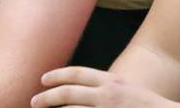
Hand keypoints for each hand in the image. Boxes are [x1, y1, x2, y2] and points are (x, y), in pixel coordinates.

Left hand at [30, 67, 172, 107]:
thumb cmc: (146, 105)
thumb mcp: (125, 89)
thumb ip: (104, 87)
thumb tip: (81, 90)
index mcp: (110, 81)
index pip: (77, 73)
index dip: (57, 74)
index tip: (42, 79)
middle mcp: (107, 94)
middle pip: (68, 93)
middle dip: (48, 97)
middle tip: (33, 101)